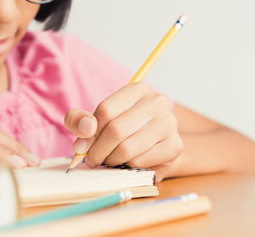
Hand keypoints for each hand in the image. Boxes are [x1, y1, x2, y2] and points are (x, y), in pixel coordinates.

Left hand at [64, 82, 182, 181]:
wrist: (154, 147)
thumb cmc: (123, 130)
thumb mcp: (96, 120)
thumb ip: (80, 120)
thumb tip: (86, 128)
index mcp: (138, 89)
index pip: (105, 110)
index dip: (89, 133)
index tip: (83, 146)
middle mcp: (157, 102)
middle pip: (116, 130)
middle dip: (98, 150)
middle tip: (93, 159)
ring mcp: (169, 123)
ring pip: (127, 148)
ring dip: (111, 160)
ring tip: (109, 160)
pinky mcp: (174, 145)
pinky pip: (140, 161)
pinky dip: (127, 166)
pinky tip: (127, 162)